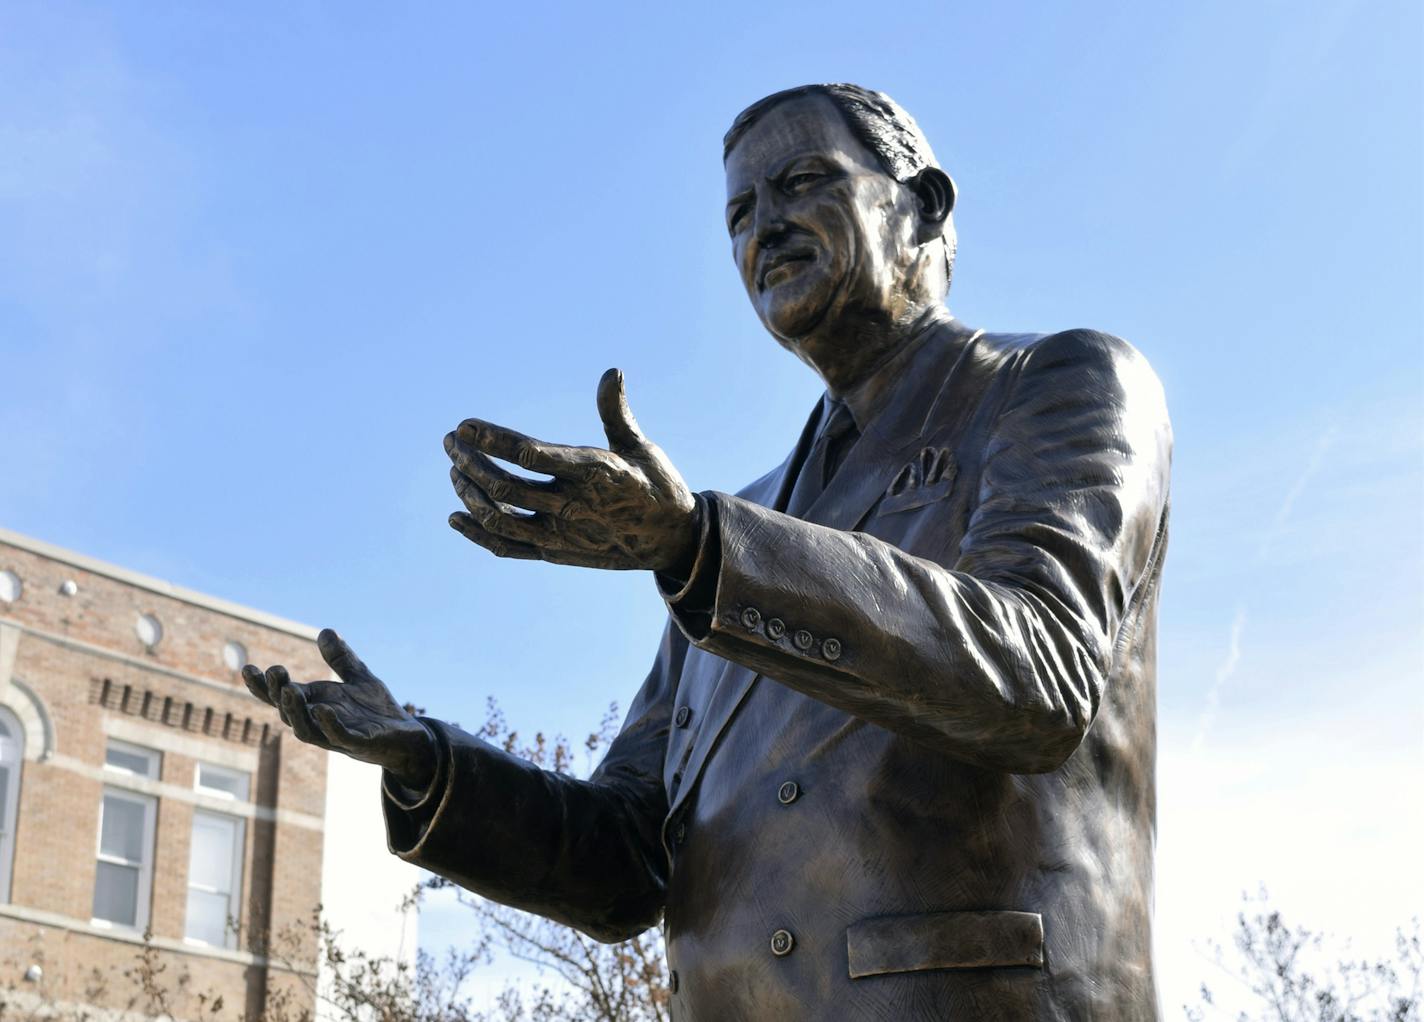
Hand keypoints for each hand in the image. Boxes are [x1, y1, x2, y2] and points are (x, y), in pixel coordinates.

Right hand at [242, 629, 435, 791]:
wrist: (407, 738)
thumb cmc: (377, 711)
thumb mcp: (359, 678)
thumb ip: (341, 659)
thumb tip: (325, 631)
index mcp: (316, 705)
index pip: (282, 696)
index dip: (263, 686)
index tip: (247, 668)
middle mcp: (320, 722)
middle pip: (289, 712)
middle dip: (278, 693)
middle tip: (274, 672)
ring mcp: (337, 736)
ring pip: (306, 730)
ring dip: (296, 711)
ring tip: (290, 690)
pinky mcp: (359, 744)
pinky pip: (340, 737)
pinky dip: (330, 724)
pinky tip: (324, 709)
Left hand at [444, 368, 697, 571]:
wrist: (672, 541)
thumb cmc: (656, 486)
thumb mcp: (642, 447)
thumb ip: (616, 412)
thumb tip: (613, 371)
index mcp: (594, 473)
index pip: (531, 455)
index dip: (492, 440)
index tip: (465, 426)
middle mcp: (573, 507)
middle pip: (505, 487)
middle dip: (470, 462)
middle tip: (451, 442)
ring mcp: (561, 535)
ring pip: (501, 518)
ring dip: (470, 493)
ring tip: (455, 470)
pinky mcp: (556, 553)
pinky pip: (508, 547)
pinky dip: (478, 533)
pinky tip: (456, 516)